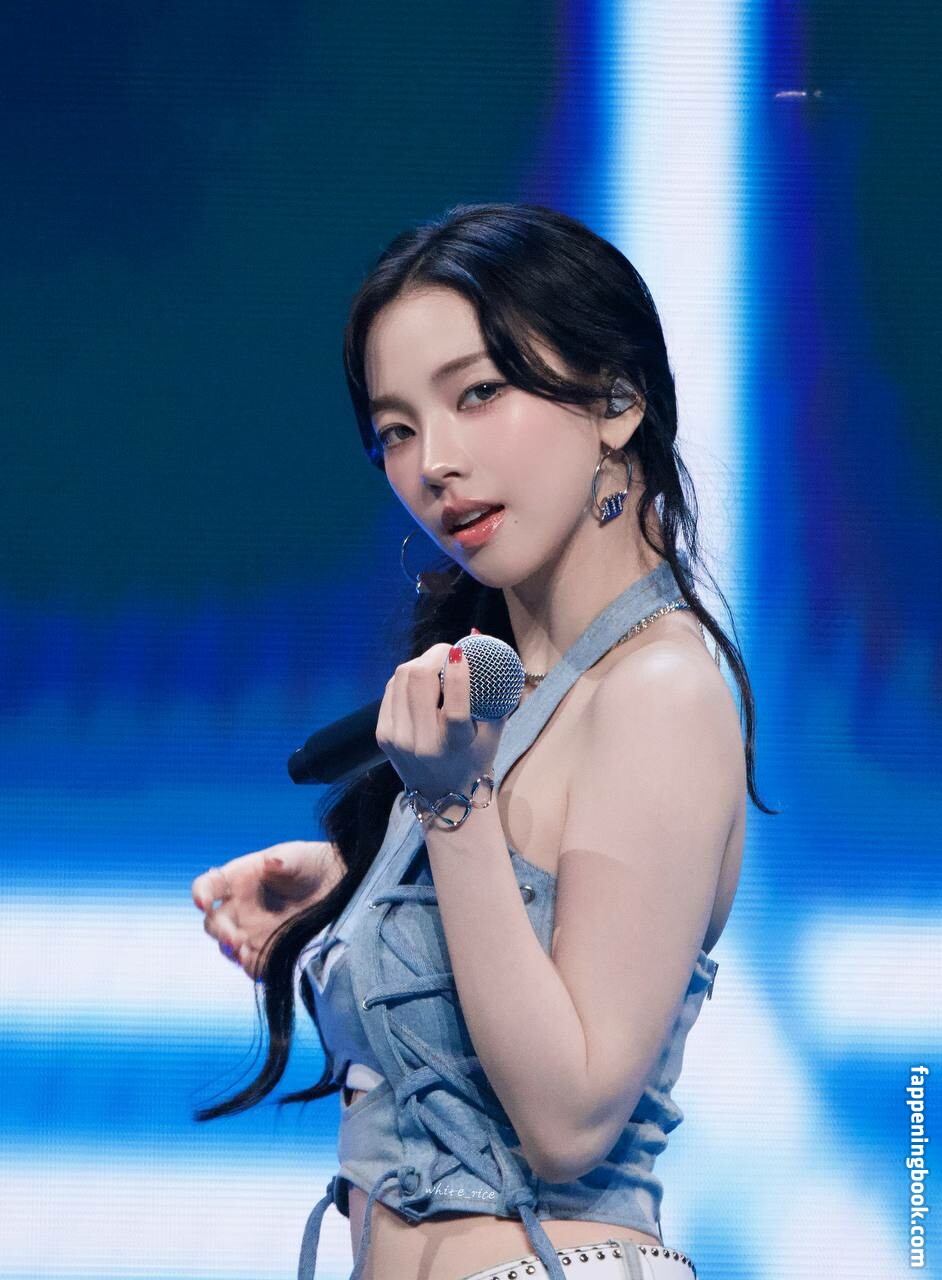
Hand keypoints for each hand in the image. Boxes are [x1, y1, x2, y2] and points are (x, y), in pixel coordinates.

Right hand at [191, 841, 343, 980]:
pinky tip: (257, 967)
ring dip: (232, 952)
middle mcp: (238, 907)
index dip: (200, 894)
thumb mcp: (298, 857)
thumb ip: (284, 859)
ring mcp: (250, 931)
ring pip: (228, 946)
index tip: (202, 902)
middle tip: (234, 938)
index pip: (208, 886)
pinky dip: (251, 967)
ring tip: (244, 954)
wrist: (334, 887)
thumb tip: (272, 861)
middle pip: (214, 923)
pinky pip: (252, 964)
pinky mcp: (267, 949)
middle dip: (219, 931)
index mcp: (236, 880)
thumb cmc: (309, 864)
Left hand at [375, 641, 506, 803]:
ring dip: (420, 663)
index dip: (457, 673)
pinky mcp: (382, 734)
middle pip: (418, 680)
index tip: (462, 651)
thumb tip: (482, 640)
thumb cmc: (474, 759)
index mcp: (453, 746)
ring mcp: (396, 738)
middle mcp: (421, 743)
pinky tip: (419, 680)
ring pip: (401, 678)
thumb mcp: (493, 731)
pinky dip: (406, 678)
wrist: (440, 795)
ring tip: (436, 665)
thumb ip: (495, 692)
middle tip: (449, 652)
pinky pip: (391, 689)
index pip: (453, 706)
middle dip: (434, 656)